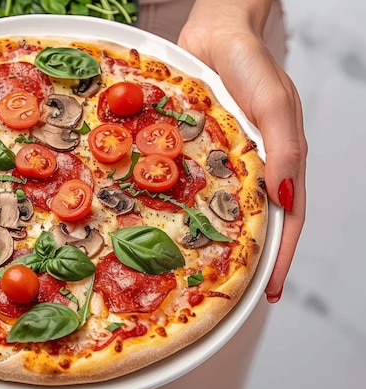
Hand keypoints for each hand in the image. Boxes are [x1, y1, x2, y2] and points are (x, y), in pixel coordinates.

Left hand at [179, 0, 306, 302]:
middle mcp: (251, 166)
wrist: (214, 32)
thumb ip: (284, 147)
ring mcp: (222, 160)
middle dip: (246, 259)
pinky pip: (189, 183)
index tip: (268, 290)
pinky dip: (181, 205)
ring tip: (194, 269)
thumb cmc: (250, 62)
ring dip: (211, 238)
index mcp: (280, 160)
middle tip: (229, 293)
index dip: (281, 257)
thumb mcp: (273, 103)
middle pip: (253, 221)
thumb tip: (286, 197)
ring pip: (219, 208)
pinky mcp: (194, 149)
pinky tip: (166, 223)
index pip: (287, 219)